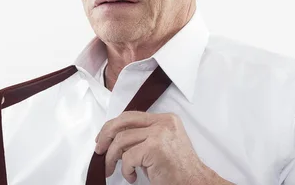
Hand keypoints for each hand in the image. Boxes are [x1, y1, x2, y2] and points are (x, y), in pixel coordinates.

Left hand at [94, 111, 231, 183]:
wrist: (195, 183)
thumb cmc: (178, 170)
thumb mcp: (161, 146)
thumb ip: (143, 137)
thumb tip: (114, 140)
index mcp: (165, 119)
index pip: (131, 116)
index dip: (113, 126)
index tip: (103, 139)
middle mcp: (163, 122)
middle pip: (123, 121)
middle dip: (106, 136)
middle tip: (99, 151)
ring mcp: (159, 134)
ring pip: (121, 140)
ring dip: (112, 158)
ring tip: (113, 170)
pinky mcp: (154, 148)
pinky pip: (127, 157)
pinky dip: (125, 170)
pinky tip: (132, 177)